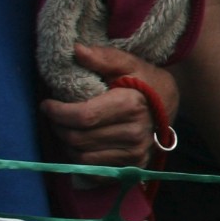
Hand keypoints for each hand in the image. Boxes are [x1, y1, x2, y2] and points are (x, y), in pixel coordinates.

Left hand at [41, 45, 178, 167]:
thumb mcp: (128, 63)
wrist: (172, 103)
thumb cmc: (145, 81)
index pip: (83, 117)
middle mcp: (135, 134)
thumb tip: (76, 50)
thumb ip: (103, 57)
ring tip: (66, 129)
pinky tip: (80, 145)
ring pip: (82, 157)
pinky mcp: (134, 165)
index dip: (58, 112)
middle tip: (55, 116)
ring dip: (67, 144)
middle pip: (78, 139)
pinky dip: (80, 160)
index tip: (47, 105)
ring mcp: (135, 153)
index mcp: (131, 106)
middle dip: (58, 127)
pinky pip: (95, 170)